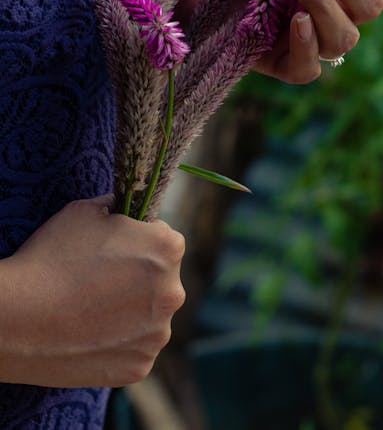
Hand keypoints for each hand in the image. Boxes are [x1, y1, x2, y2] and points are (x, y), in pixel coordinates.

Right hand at [0, 196, 184, 387]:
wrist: (17, 320)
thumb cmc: (51, 258)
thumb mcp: (84, 211)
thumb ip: (115, 206)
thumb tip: (121, 209)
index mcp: (168, 248)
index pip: (164, 237)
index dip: (137, 239)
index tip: (113, 248)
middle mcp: (173, 292)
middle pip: (162, 278)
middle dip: (139, 276)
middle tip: (100, 280)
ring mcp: (158, 334)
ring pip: (150, 315)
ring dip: (131, 311)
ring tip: (91, 308)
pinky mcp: (140, 368)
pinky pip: (135, 348)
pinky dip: (119, 342)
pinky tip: (90, 333)